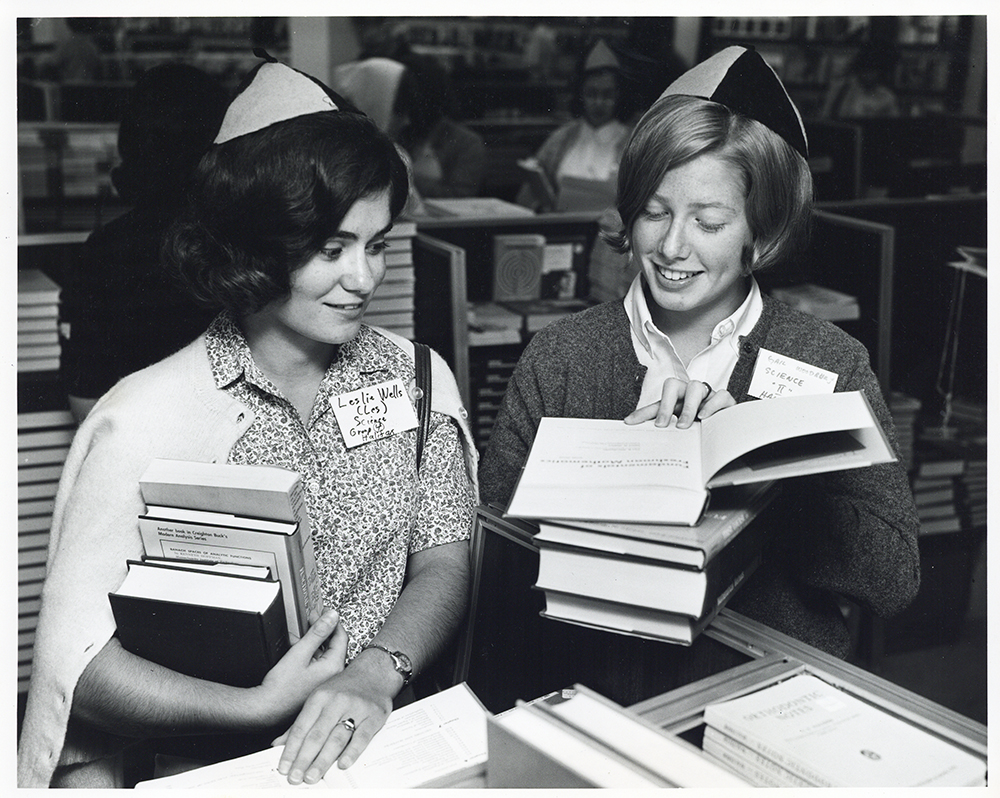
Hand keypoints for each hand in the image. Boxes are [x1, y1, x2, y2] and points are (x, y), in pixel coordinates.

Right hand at [250, 609, 348, 727]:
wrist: (266, 710)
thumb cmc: (281, 688)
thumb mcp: (300, 653)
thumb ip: (318, 632)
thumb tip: (332, 616)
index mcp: (334, 667)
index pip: (341, 637)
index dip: (332, 621)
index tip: (324, 612)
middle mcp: (333, 676)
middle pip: (333, 645)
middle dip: (322, 630)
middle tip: (312, 619)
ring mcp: (324, 681)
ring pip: (323, 654)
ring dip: (313, 642)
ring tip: (300, 633)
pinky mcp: (315, 685)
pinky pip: (316, 664)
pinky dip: (308, 654)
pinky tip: (296, 649)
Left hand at [273, 661, 394, 784]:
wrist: (374, 671)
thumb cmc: (344, 688)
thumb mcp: (319, 698)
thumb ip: (301, 723)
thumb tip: (279, 745)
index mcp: (319, 697)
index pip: (301, 727)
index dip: (291, 750)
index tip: (284, 768)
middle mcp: (336, 701)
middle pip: (317, 735)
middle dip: (304, 759)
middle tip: (296, 778)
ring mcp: (356, 708)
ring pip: (337, 738)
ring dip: (323, 760)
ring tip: (313, 776)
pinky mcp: (374, 715)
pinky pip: (362, 736)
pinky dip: (352, 752)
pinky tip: (343, 764)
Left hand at [624, 377, 734, 428]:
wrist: (728, 430)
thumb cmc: (703, 430)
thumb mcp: (683, 434)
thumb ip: (670, 437)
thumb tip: (650, 450)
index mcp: (676, 402)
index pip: (655, 405)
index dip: (642, 413)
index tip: (629, 422)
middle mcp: (688, 395)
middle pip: (672, 385)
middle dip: (666, 405)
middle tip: (662, 425)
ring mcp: (707, 395)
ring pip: (695, 387)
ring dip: (688, 407)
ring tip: (684, 425)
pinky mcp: (724, 400)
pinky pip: (720, 395)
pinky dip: (711, 405)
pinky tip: (705, 417)